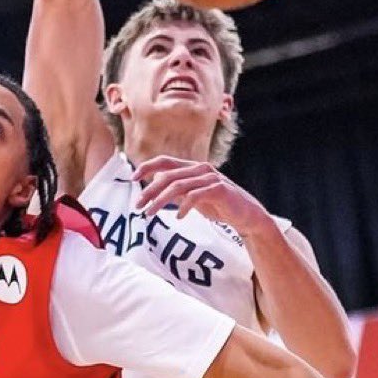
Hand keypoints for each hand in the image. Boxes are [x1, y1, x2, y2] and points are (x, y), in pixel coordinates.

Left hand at [132, 156, 271, 234]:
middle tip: (138, 206)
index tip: (131, 178)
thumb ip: (177, 191)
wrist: (246, 216)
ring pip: (178, 186)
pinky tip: (179, 216)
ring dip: (160, 201)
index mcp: (192, 168)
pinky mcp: (219, 190)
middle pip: (168, 175)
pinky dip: (184, 206)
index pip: (165, 161)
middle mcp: (201, 168)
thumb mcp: (193, 197)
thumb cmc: (218, 205)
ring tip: (150, 214)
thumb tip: (154, 188)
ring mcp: (211, 178)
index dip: (147, 167)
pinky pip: (196, 195)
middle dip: (149, 190)